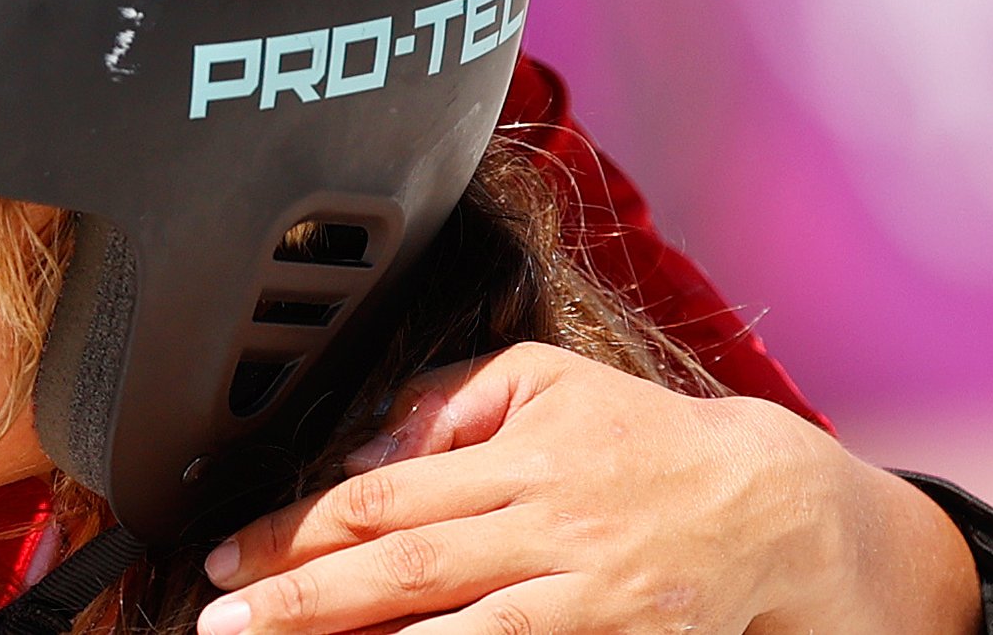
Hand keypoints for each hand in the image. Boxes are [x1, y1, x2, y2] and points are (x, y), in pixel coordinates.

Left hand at [195, 343, 978, 634]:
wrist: (774, 510)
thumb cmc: (645, 441)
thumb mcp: (548, 382)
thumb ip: (449, 402)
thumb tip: (362, 450)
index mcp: (523, 454)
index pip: (384, 496)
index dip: (297, 529)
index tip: (227, 555)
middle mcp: (549, 528)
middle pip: (402, 570)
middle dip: (300, 601)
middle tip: (219, 623)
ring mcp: (584, 598)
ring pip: (454, 634)